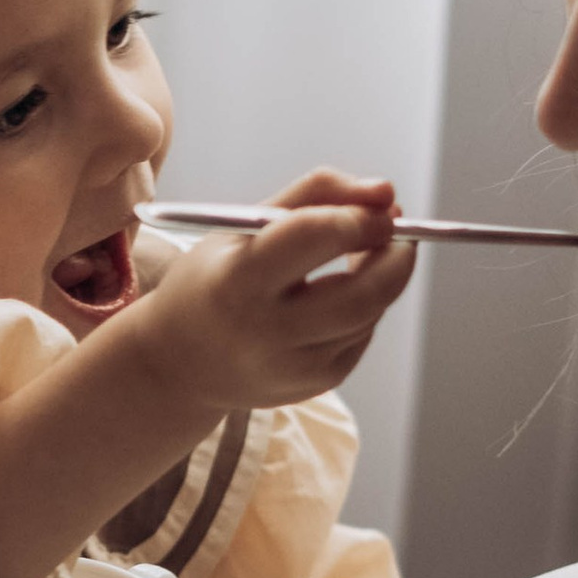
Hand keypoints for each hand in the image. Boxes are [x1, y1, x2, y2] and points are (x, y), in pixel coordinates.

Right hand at [138, 172, 415, 413]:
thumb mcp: (241, 227)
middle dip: (395, 254)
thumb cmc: (213, 280)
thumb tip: (386, 193)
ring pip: (369, 312)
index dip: (358, 216)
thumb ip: (313, 196)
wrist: (179, 364)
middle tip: (398, 228)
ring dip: (383, 275)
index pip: (312, 237)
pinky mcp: (316, 384)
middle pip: (362, 292)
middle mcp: (266, 332)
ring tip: (365, 251)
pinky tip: (340, 292)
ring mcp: (294, 366)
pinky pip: (362, 335)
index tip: (381, 204)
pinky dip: (366, 306)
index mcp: (237, 281)